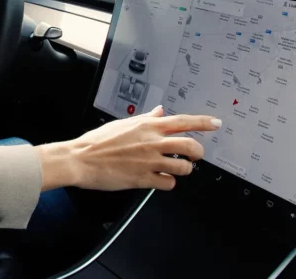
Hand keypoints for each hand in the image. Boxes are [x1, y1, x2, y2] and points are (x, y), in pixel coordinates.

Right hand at [35, 105, 221, 191]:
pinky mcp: (143, 178)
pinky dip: (167, 182)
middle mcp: (151, 142)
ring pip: (184, 167)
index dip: (203, 122)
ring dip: (183, 169)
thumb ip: (144, 118)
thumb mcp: (122, 124)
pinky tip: (159, 179)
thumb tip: (159, 112)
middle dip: (198, 153)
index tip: (216, 123)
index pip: (183, 121)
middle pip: (191, 146)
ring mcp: (149, 161)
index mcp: (147, 126)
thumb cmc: (96, 142)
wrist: (79, 159)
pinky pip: (168, 183)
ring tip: (174, 169)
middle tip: (194, 156)